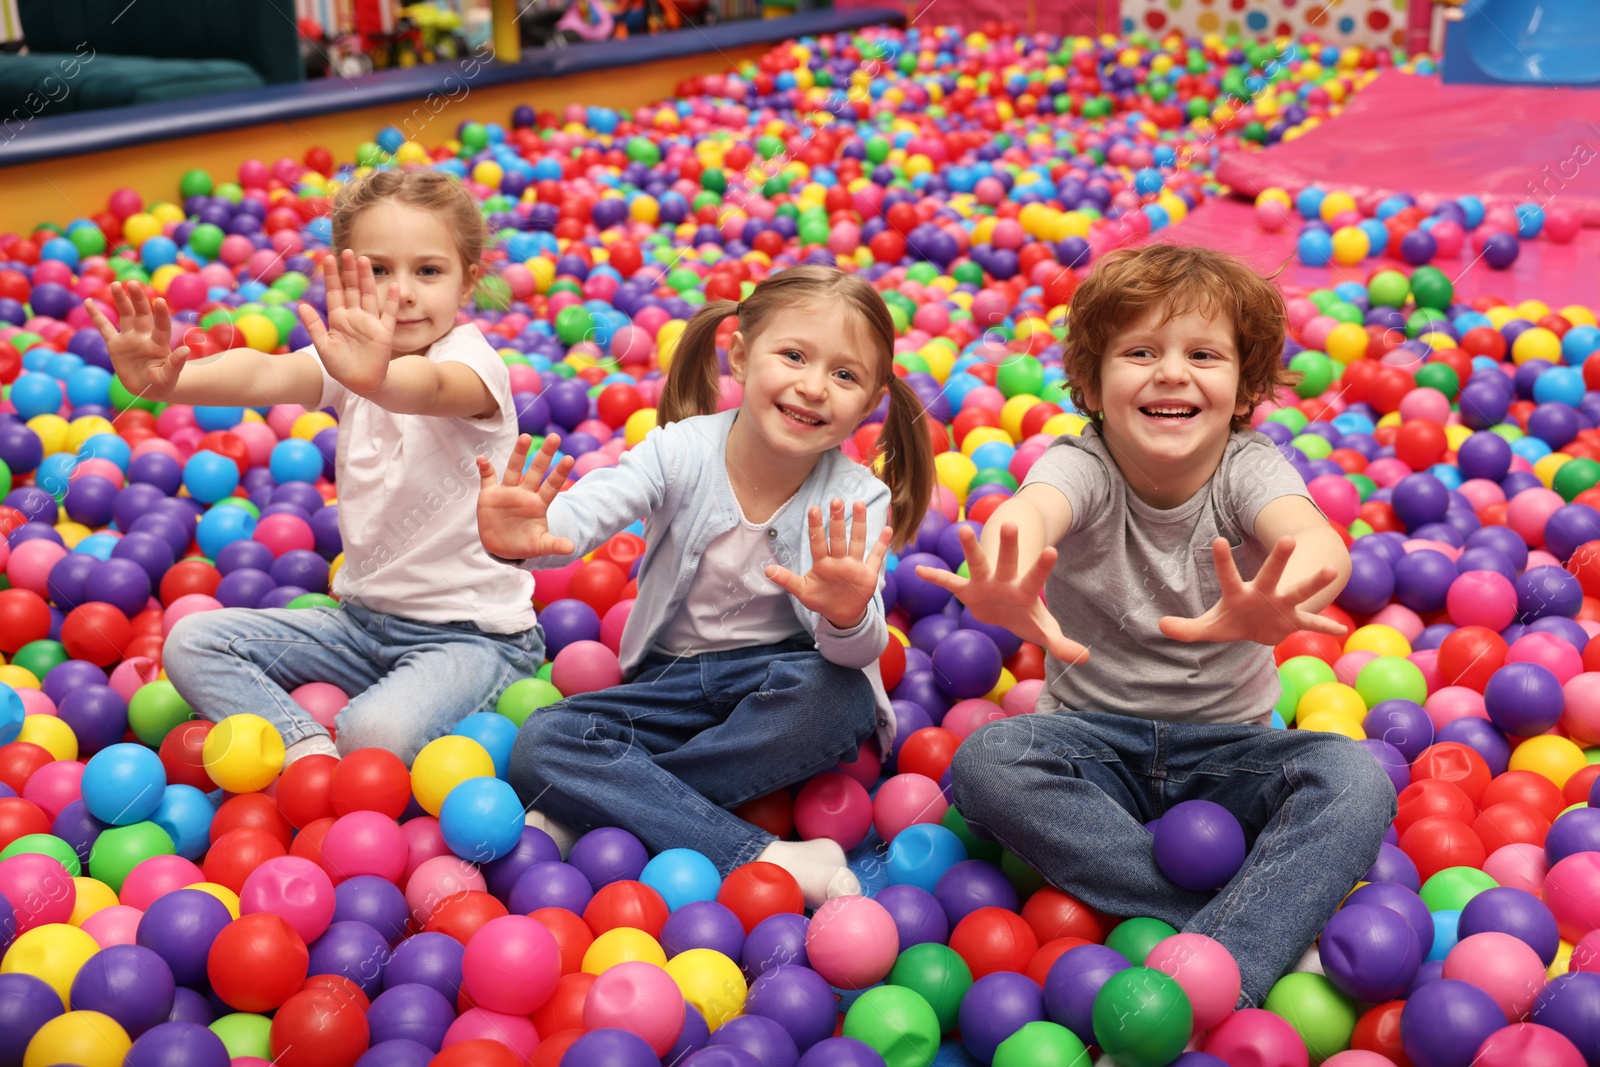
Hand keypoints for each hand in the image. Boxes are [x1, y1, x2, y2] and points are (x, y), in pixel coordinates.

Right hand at [85, 281, 190, 402]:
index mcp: (159, 344)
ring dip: (121, 300)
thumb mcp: (168, 377)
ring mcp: (129, 338)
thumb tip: (186, 350)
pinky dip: (96, 316)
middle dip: (138, 299)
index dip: (161, 314)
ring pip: (125, 315)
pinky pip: (104, 328)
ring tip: (116, 285)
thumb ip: (175, 364)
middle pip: (142, 314)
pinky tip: (88, 301)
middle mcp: (144, 337)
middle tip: (133, 283)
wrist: (149, 388)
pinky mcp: (115, 344)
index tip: (159, 300)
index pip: (162, 326)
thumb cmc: (163, 383)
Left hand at [297, 251, 397, 395]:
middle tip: (347, 251)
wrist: (361, 384)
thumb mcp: (323, 346)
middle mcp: (354, 317)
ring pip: (368, 295)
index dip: (331, 276)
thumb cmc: (340, 367)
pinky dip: (392, 301)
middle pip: (352, 289)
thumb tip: (301, 305)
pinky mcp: (384, 333)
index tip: (328, 258)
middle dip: (349, 271)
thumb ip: (314, 326)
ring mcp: (370, 323)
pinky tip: (394, 286)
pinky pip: (389, 314)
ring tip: (364, 260)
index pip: (334, 292)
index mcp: (338, 319)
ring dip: (367, 278)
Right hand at [475, 433, 577, 559]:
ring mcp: (508, 493)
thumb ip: (554, 544)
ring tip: (526, 437)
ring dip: (518, 453)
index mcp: (539, 504)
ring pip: (513, 469)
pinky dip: (484, 469)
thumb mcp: (541, 546)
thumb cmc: (525, 544)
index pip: (551, 486)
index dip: (559, 473)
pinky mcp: (490, 495)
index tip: (570, 459)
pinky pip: (487, 479)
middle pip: (536, 471)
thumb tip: (571, 548)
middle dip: (545, 455)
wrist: (502, 548)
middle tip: (555, 437)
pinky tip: (482, 459)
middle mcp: (525, 494)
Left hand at [767, 499, 892, 629]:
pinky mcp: (867, 574)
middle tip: (836, 500)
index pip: (818, 542)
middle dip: (837, 520)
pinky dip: (882, 545)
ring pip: (857, 541)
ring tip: (858, 504)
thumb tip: (767, 570)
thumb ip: (787, 580)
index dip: (816, 527)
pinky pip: (876, 557)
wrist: (841, 614)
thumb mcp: (802, 591)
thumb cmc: (820, 599)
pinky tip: (887, 529)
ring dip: (859, 524)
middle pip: (838, 537)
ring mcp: (854, 565)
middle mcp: (838, 560)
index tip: (814, 509)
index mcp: (822, 564)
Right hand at [915, 522, 1089, 664]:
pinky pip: (948, 583)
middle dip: (1009, 546)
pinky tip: (917, 569)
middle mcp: (1004, 581)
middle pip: (1007, 562)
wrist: (1004, 608)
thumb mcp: (1044, 631)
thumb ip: (1061, 643)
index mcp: (1024, 591)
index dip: (1042, 566)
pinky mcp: (966, 590)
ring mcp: (984, 583)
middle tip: (1011, 524)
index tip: (1052, 549)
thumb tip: (1087, 658)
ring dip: (970, 547)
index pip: (1035, 578)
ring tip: (963, 528)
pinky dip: (934, 577)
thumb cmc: (1026, 617)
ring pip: (976, 562)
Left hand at [1159, 536, 1347, 645]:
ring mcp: (1282, 605)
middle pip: (1271, 573)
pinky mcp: (1295, 620)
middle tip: (1288, 538)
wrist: (1260, 627)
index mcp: (1239, 594)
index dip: (1223, 560)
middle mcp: (1263, 593)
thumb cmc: (1234, 620)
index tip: (1219, 540)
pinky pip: (1313, 623)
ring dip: (1313, 582)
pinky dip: (1326, 626)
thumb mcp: (1209, 628)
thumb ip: (1187, 629)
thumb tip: (1161, 626)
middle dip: (1279, 558)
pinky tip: (1342, 630)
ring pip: (1299, 591)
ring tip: (1329, 569)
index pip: (1228, 575)